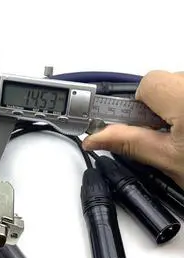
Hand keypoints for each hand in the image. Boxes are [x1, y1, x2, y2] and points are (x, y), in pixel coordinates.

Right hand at [83, 71, 183, 187]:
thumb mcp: (169, 160)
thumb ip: (130, 143)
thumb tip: (96, 137)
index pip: (146, 83)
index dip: (133, 107)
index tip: (119, 122)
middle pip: (163, 84)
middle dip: (155, 110)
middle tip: (160, 136)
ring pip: (178, 88)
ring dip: (175, 108)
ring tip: (183, 135)